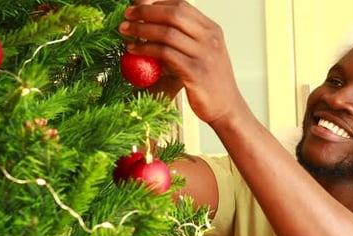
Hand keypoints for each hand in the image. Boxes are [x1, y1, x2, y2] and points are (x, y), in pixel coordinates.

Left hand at [118, 0, 242, 124]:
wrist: (227, 109)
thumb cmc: (210, 82)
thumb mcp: (204, 54)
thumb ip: (186, 38)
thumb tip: (152, 23)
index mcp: (212, 30)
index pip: (182, 5)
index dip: (157, 3)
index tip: (137, 5)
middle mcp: (210, 39)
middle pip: (174, 14)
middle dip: (146, 11)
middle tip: (127, 15)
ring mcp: (204, 56)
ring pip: (167, 33)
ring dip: (141, 29)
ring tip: (125, 31)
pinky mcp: (195, 73)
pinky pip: (165, 54)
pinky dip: (145, 49)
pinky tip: (133, 50)